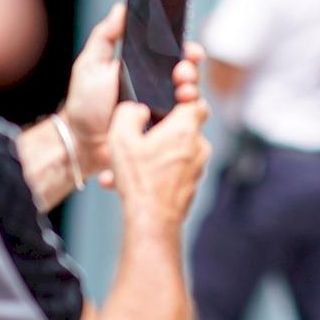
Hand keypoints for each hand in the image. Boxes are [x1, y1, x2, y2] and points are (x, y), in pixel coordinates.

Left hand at [63, 3, 206, 188]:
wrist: (82, 142)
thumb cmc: (84, 104)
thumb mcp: (91, 64)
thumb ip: (105, 36)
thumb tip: (122, 7)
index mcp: (142, 67)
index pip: (169, 51)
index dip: (182, 45)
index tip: (187, 44)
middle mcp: (156, 85)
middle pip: (185, 69)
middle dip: (191, 66)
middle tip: (183, 69)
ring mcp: (163, 107)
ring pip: (190, 92)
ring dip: (193, 86)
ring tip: (183, 90)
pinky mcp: (165, 128)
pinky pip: (186, 117)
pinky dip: (190, 110)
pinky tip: (184, 106)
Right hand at [105, 98, 212, 231]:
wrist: (152, 220)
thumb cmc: (140, 181)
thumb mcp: (121, 138)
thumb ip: (128, 114)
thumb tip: (137, 110)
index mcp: (186, 129)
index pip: (197, 103)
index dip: (184, 99)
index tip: (168, 103)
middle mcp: (198, 147)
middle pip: (184, 128)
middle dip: (160, 131)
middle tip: (139, 137)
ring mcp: (197, 168)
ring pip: (174, 152)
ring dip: (151, 155)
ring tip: (124, 167)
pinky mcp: (190, 185)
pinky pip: (172, 171)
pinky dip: (154, 172)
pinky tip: (129, 182)